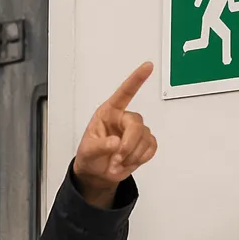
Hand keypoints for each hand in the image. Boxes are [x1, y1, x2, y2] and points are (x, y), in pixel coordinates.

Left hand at [74, 61, 157, 206]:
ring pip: (145, 138)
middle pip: (137, 124)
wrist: (96, 173)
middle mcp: (123, 119)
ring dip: (132, 155)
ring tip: (117, 162)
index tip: (147, 66)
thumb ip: (100, 146)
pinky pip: (151, 147)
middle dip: (129, 143)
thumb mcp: (87, 151)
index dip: (136, 79)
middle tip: (117, 158)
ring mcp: (135, 131)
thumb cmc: (89, 156)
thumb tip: (116, 143)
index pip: (124, 93)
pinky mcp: (143, 144)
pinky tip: (128, 161)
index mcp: (108, 113)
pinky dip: (140, 158)